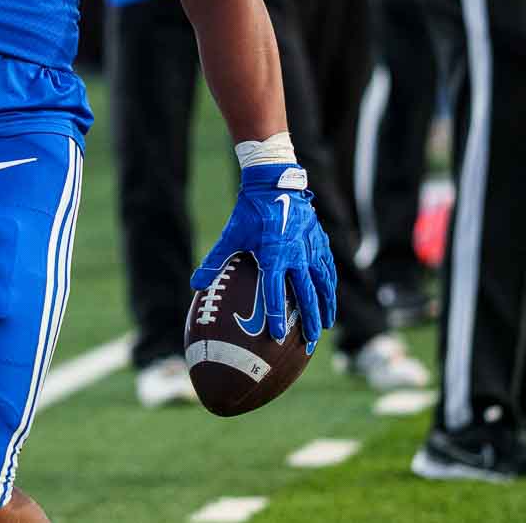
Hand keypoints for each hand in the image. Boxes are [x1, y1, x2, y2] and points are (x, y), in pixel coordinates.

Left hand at [190, 163, 337, 353]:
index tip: (278, 337)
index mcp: (273, 255)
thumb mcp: (231, 235)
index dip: (276, 316)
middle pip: (306, 294)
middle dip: (309, 320)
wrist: (275, 182)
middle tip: (310, 342)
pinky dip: (330, 285)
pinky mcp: (320, 241)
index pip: (275, 292)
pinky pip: (328, 268)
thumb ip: (214, 261)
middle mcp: (296, 254)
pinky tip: (331, 297)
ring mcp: (311, 248)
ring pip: (323, 283)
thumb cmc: (250, 211)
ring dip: (326, 306)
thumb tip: (195, 285)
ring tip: (326, 326)